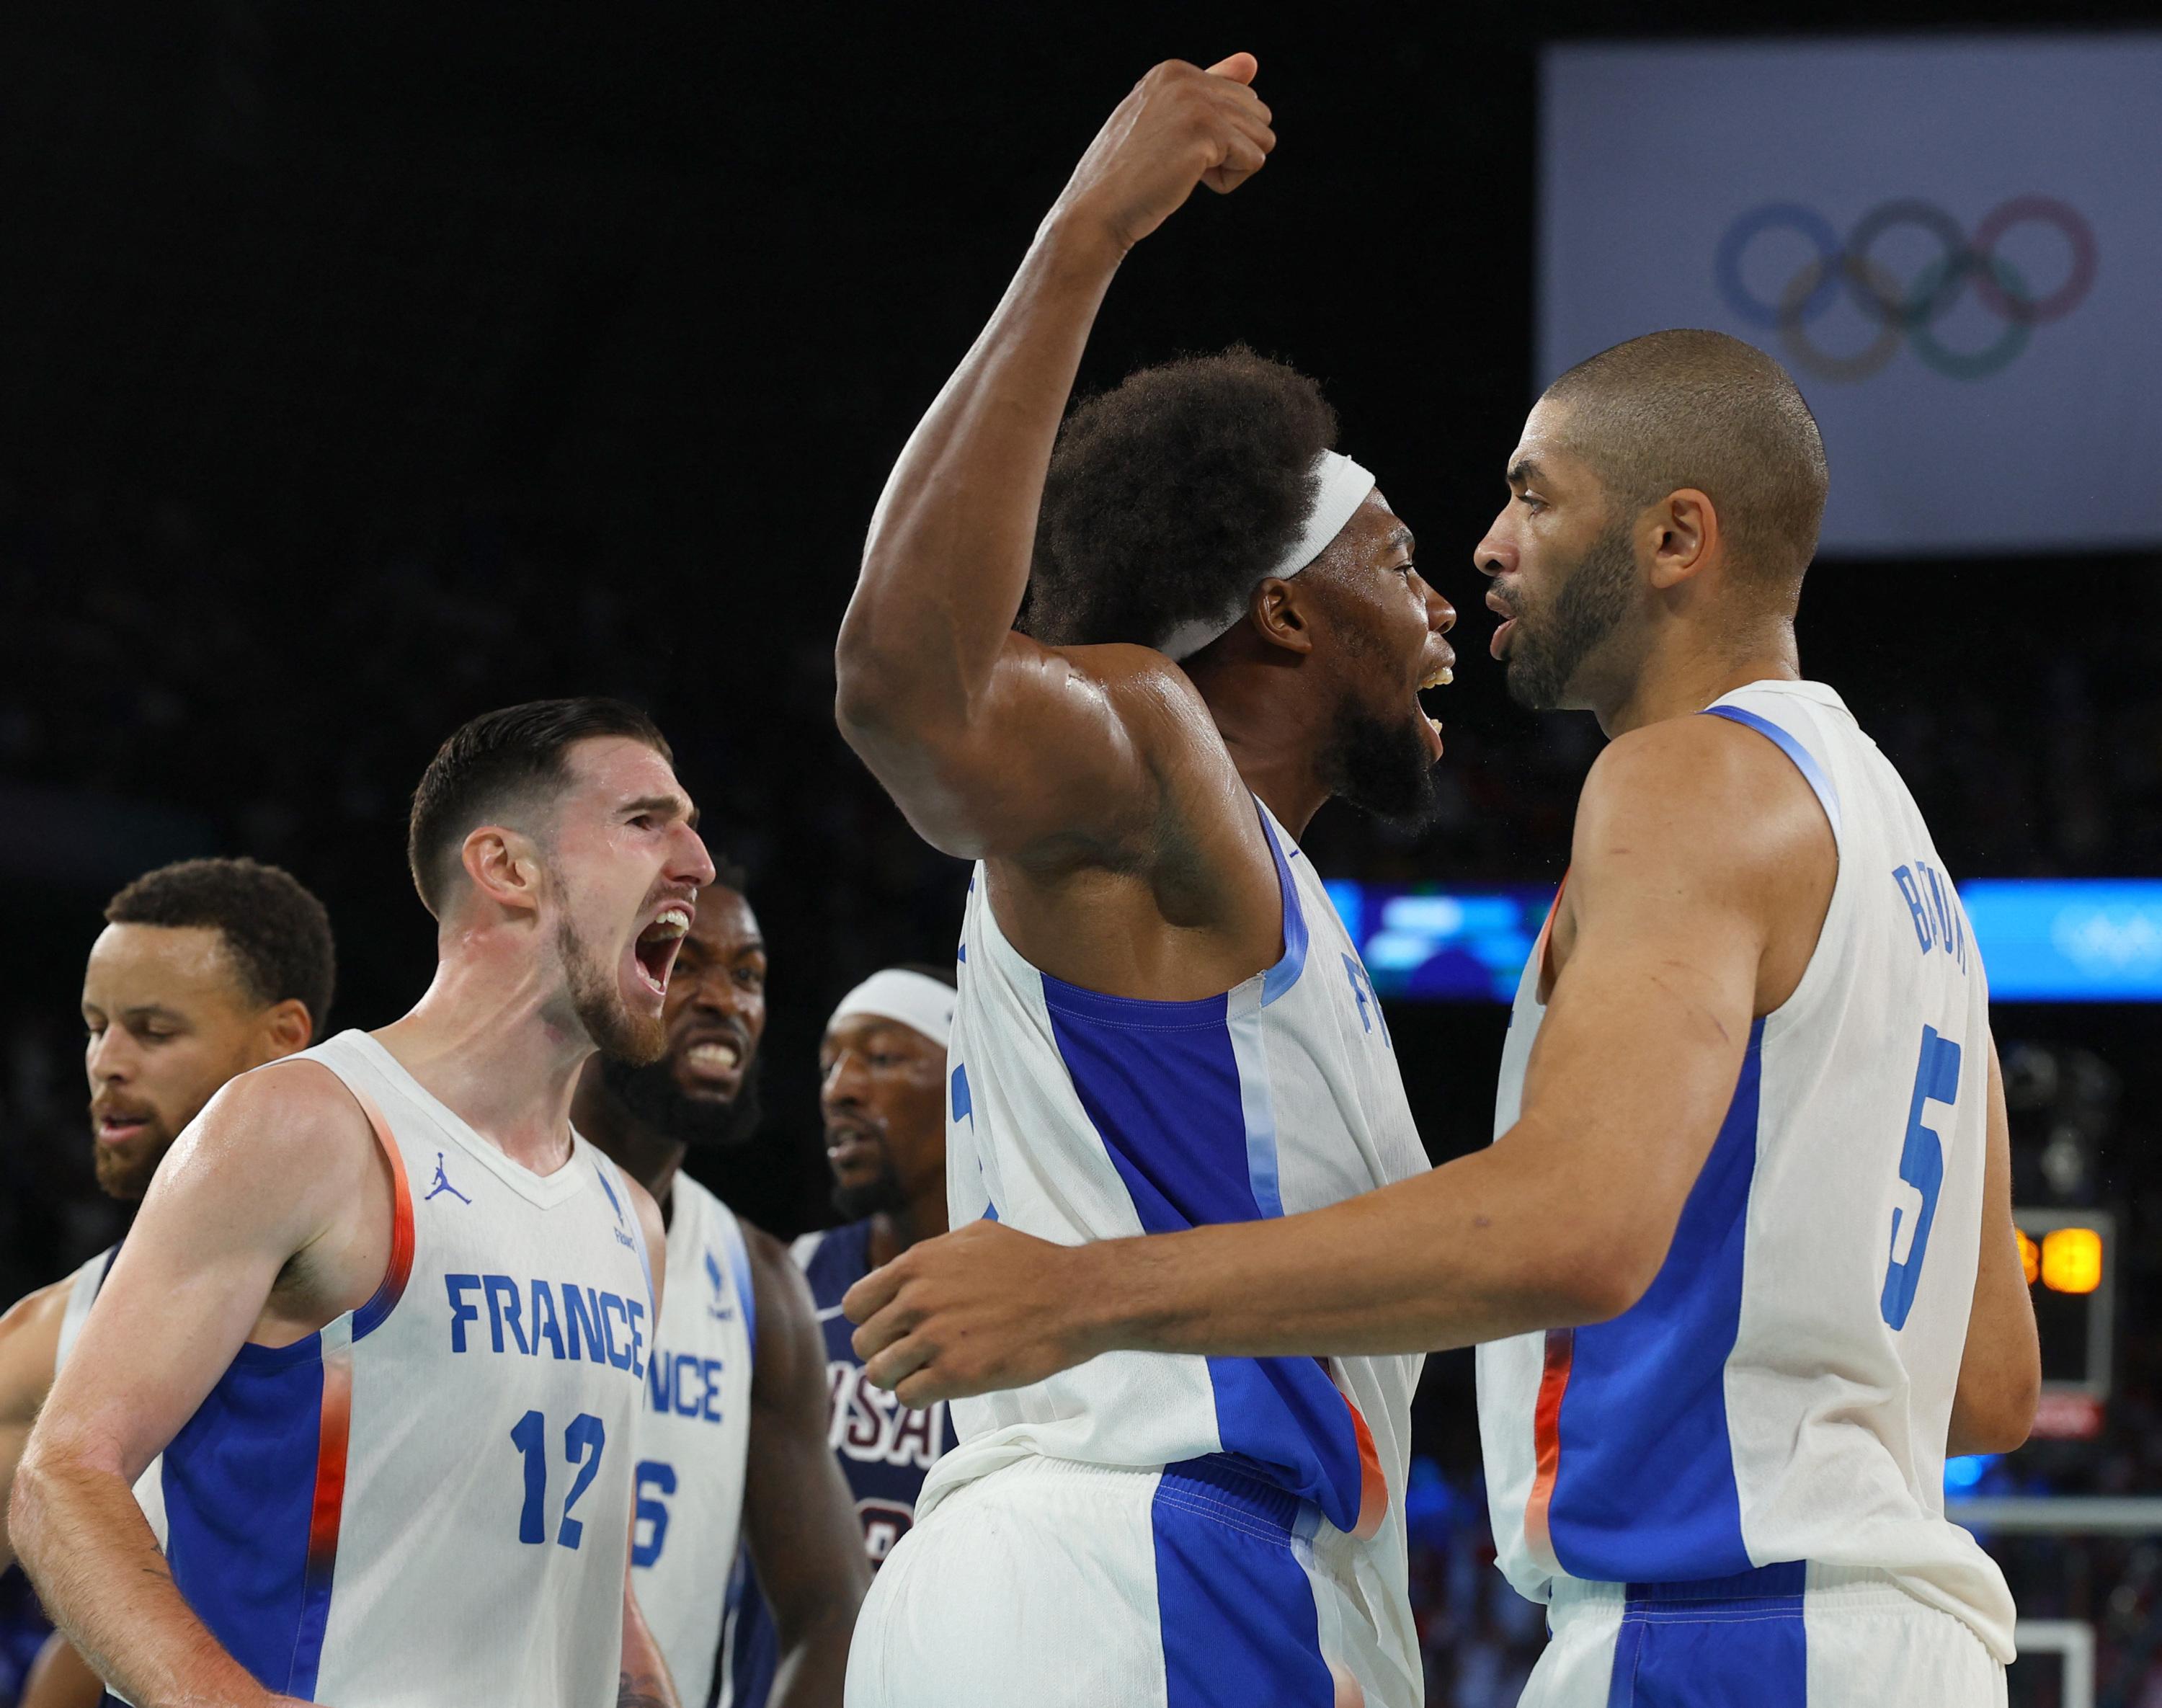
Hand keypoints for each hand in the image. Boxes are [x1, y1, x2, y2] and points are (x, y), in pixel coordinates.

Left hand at [844, 1220, 1106, 1405]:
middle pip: (864, 1343)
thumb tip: (904, 1271)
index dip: (869, 1320)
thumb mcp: (974, 1237)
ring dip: (898, 1378)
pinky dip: (919, 1396)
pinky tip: (941, 1385)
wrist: (1075, 1298)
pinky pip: (908, 1397)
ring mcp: (934, 1340)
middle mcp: (916, 1301)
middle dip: (884, 1351)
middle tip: (909, 1355)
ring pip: (879, 1374)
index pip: (855, 1305)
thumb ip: (931, 1254)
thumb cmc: (1031, 1264)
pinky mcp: (955, 1376)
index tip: (890, 1328)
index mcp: (916, 1265)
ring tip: (922, 1373)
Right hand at [1050, 54, 1274, 252]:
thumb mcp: (1168, 123)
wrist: (1096, 212)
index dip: (1218, 139)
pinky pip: (1254, 161)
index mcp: (1173, 72)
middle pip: (1258, 115)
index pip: (1242, 100)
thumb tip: (1252, 61)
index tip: (1172, 151)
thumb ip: (1208, 90)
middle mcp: (1184, 77)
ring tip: (1184, 173)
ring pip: (1261, 138)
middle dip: (1232, 150)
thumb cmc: (1128, 177)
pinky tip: (1188, 183)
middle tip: (1181, 166)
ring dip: (1231, 167)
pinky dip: (1228, 183)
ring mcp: (1195, 102)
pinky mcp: (1206, 131)